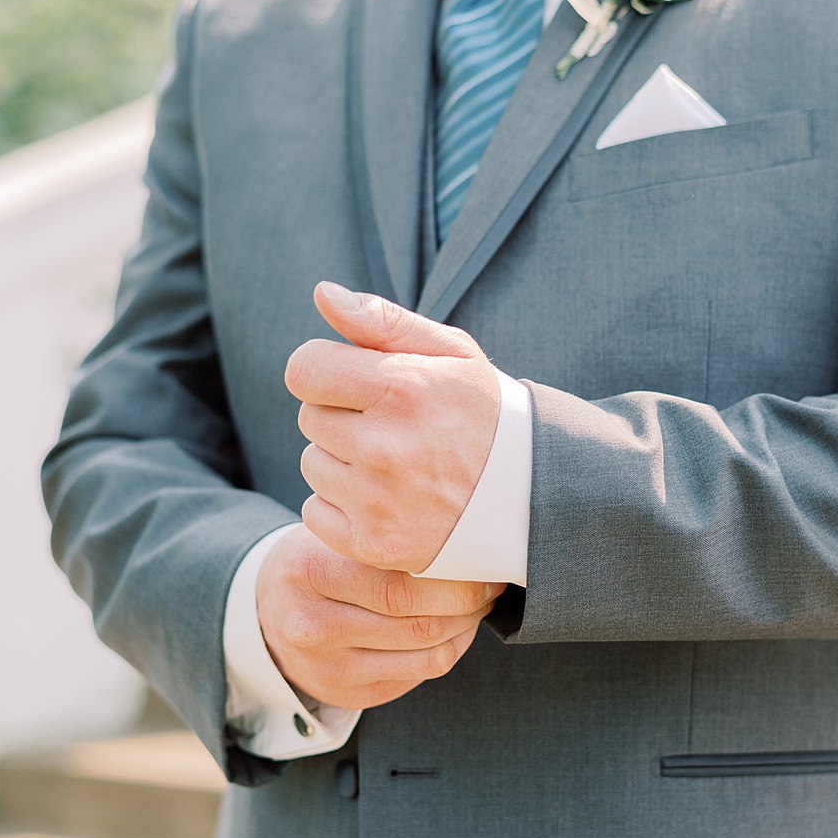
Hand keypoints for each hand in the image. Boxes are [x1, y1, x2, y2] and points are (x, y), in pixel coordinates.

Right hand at [256, 524, 501, 710]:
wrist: (266, 613)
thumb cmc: (312, 563)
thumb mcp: (328, 538)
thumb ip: (379, 543)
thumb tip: (465, 544)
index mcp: (308, 574)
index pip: (399, 586)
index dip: (453, 581)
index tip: (481, 564)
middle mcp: (313, 627)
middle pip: (419, 624)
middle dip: (468, 605)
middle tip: (488, 586)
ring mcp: (330, 668)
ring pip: (427, 655)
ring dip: (464, 629)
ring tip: (476, 606)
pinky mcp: (348, 695)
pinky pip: (419, 675)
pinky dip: (446, 650)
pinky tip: (451, 629)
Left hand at [285, 281, 501, 573]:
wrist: (534, 499)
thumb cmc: (484, 414)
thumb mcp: (449, 354)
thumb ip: (380, 321)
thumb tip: (321, 292)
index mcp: (402, 389)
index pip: (303, 369)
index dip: (326, 371)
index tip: (356, 382)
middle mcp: (386, 448)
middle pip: (308, 417)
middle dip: (340, 415)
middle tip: (390, 426)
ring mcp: (379, 502)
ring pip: (312, 465)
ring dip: (340, 461)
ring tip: (394, 463)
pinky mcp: (375, 544)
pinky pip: (314, 511)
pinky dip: (340, 505)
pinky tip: (385, 498)